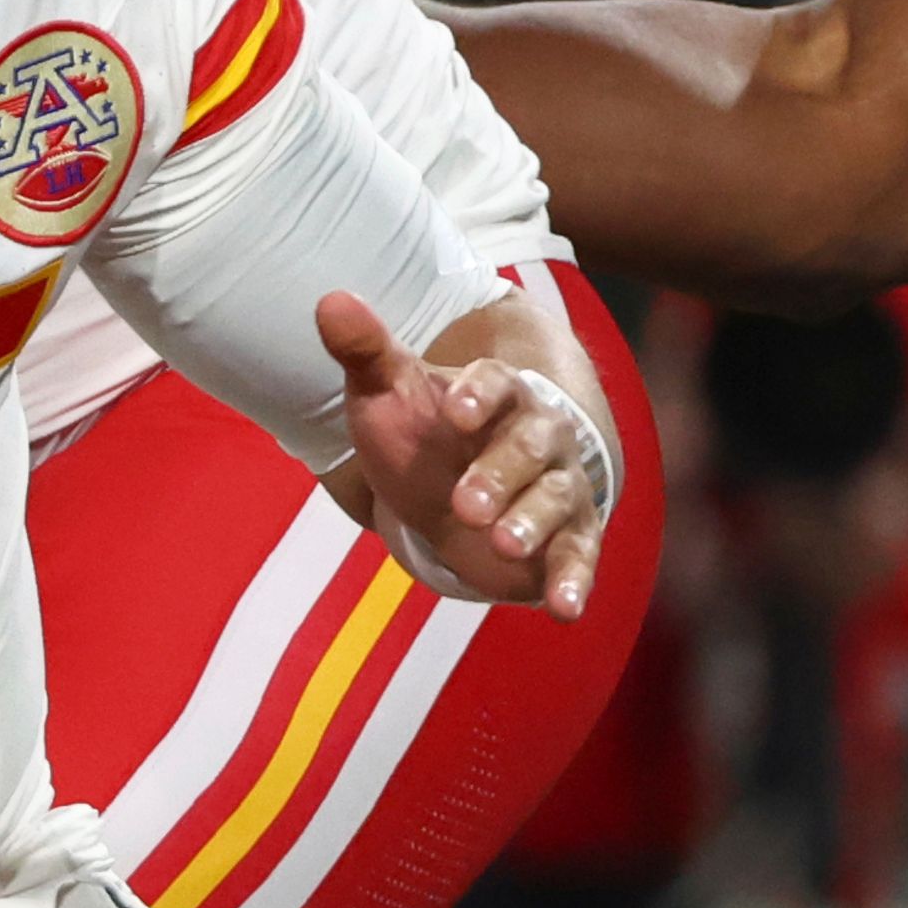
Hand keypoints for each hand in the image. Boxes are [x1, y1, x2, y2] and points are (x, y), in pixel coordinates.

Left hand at [322, 291, 605, 616]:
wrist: (452, 491)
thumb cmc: (420, 434)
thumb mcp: (386, 393)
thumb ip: (364, 350)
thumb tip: (328, 299)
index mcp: (497, 392)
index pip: (497, 382)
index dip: (479, 394)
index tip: (453, 413)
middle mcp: (539, 435)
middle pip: (530, 445)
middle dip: (499, 474)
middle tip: (464, 505)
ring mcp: (558, 487)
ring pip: (555, 498)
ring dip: (531, 523)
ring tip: (500, 544)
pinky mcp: (568, 539)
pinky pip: (579, 556)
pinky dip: (573, 581)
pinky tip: (562, 609)